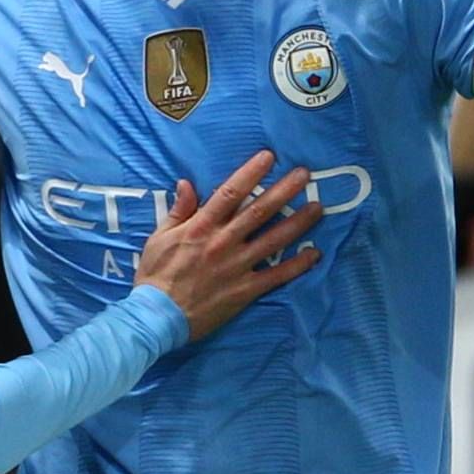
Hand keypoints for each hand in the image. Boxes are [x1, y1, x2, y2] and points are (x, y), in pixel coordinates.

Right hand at [134, 148, 321, 339]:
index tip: (268, 157)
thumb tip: (186, 183)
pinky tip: (315, 253)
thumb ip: (178, 211)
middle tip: (305, 174)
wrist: (157, 316)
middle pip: (259, 211)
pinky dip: (297, 265)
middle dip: (284, 190)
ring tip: (318, 207)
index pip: (230, 193)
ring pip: (273, 240)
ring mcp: (237, 266)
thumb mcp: (159, 237)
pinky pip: (276, 276)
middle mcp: (223, 242)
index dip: (251, 173)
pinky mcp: (245, 290)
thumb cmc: (155, 275)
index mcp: (201, 227)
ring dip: (298, 222)